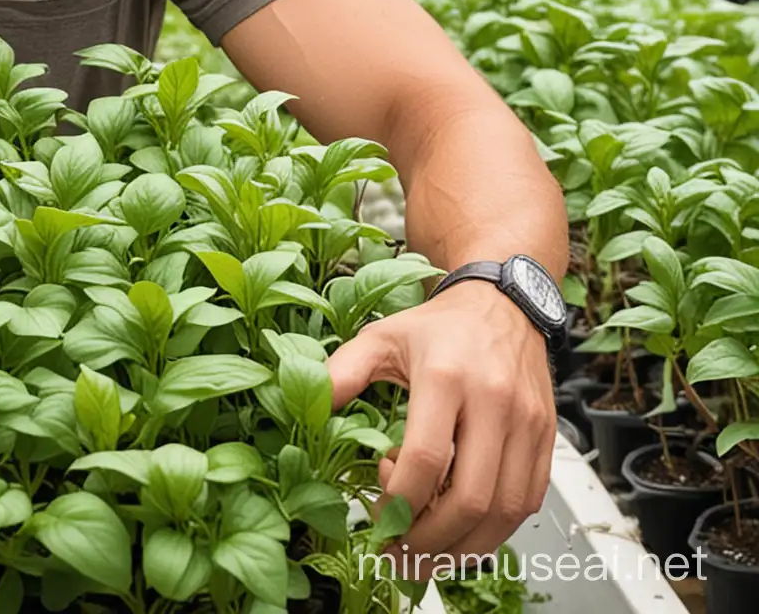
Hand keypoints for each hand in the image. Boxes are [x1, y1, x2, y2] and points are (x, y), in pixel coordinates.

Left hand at [326, 280, 554, 573]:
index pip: (425, 459)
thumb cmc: (438, 327)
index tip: (377, 515)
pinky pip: (527, 502)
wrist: (500, 304)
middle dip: (431, 537)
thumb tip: (307, 404)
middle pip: (470, 497)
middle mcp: (492, 401)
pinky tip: (462, 530)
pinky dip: (495, 530)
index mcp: (445, 375)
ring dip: (464, 544)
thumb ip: (341, 373)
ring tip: (427, 550)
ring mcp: (526, 422)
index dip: (399, 501)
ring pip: (504, 511)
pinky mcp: (546, 438)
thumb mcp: (380, 337)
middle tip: (400, 549)